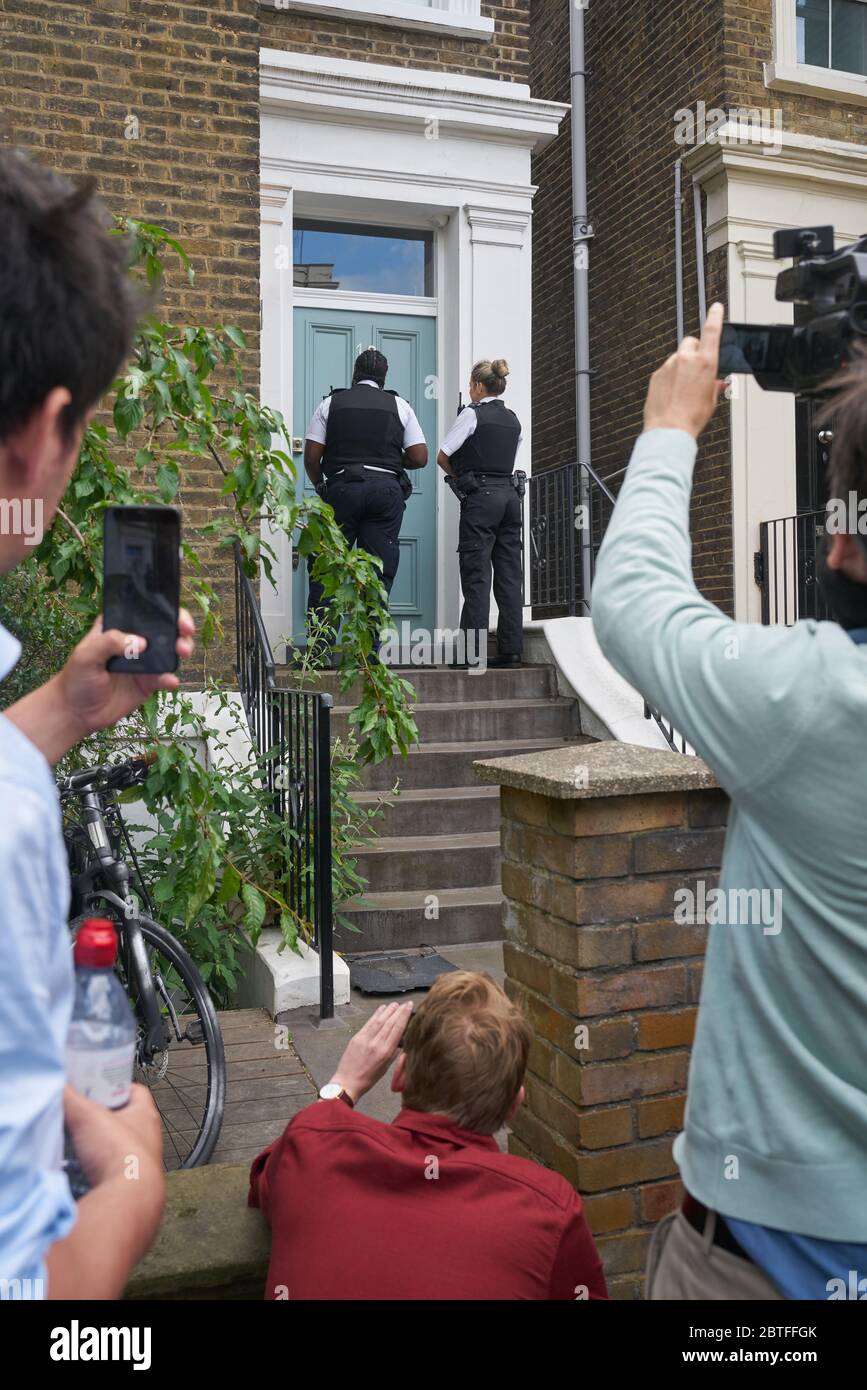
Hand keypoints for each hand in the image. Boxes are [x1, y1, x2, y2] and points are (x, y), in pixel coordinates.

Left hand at [56, 609, 194, 740]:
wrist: (76, 713)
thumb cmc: (75, 678)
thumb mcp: (86, 655)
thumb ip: (109, 643)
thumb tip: (140, 642)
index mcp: (118, 627)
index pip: (143, 612)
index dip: (163, 609)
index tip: (174, 615)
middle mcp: (133, 642)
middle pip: (164, 629)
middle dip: (179, 628)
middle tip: (185, 633)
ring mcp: (143, 663)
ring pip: (169, 652)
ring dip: (181, 649)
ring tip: (182, 653)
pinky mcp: (148, 683)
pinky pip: (164, 678)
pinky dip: (171, 678)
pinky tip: (170, 681)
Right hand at [63, 1083, 164, 1190]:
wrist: (127, 1199)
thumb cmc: (120, 1155)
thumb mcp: (87, 1115)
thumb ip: (68, 1097)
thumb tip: (55, 1085)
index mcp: (145, 1116)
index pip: (135, 1091)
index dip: (115, 1086)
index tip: (97, 1086)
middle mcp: (147, 1139)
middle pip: (123, 1120)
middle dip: (101, 1118)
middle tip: (82, 1116)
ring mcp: (140, 1164)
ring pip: (116, 1148)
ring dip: (98, 1146)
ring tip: (77, 1143)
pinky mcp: (128, 1185)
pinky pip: (109, 1172)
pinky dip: (95, 1170)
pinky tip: (80, 1170)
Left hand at [329, 1001, 412, 1101]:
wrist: (348, 1082)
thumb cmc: (367, 1078)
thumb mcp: (386, 1068)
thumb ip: (394, 1053)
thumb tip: (400, 1041)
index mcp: (385, 1052)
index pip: (397, 1029)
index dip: (404, 1016)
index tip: (409, 1007)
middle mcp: (376, 1043)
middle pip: (390, 1022)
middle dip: (399, 1011)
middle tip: (406, 1003)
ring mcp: (365, 1039)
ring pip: (380, 1020)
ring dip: (389, 1010)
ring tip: (395, 1004)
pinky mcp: (357, 1037)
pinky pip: (369, 1022)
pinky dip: (376, 1014)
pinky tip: (382, 1008)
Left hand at [643, 302, 726, 438]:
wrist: (669, 429)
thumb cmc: (691, 417)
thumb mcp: (711, 400)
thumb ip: (714, 385)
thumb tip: (717, 382)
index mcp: (705, 363)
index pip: (711, 331)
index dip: (715, 316)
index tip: (716, 308)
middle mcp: (685, 360)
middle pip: (691, 342)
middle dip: (695, 351)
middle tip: (697, 368)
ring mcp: (669, 366)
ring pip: (677, 357)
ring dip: (682, 366)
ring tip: (684, 387)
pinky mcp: (656, 375)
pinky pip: (666, 369)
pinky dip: (670, 376)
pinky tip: (673, 392)